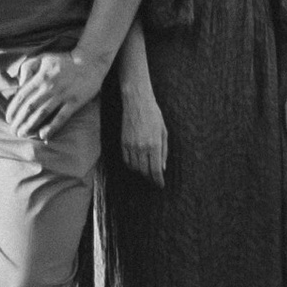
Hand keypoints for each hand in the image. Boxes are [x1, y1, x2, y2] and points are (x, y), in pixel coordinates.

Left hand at [1, 53, 92, 138]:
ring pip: (42, 113)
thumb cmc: (64, 60)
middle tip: (13, 131)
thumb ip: (27, 67)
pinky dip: (52, 127)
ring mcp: (62, 95)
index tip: (8, 119)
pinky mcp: (74, 102)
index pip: (22, 96)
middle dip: (20, 120)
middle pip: (30, 107)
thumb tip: (19, 83)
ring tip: (23, 134)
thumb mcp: (42, 58)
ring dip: (31, 125)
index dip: (14, 109)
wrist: (89, 61)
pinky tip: (43, 135)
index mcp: (41, 77)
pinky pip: (61, 117)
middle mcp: (49, 87)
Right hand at [120, 70, 168, 185]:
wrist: (137, 101)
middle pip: (145, 171)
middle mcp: (142, 147)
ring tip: (146, 172)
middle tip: (154, 180)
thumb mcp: (164, 132)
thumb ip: (164, 151)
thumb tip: (162, 168)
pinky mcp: (123, 142)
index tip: (160, 185)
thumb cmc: (153, 115)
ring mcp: (131, 145)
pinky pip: (126, 160)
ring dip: (141, 173)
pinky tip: (137, 165)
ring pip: (135, 168)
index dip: (158, 181)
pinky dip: (132, 166)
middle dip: (150, 178)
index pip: (156, 170)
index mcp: (154, 144)